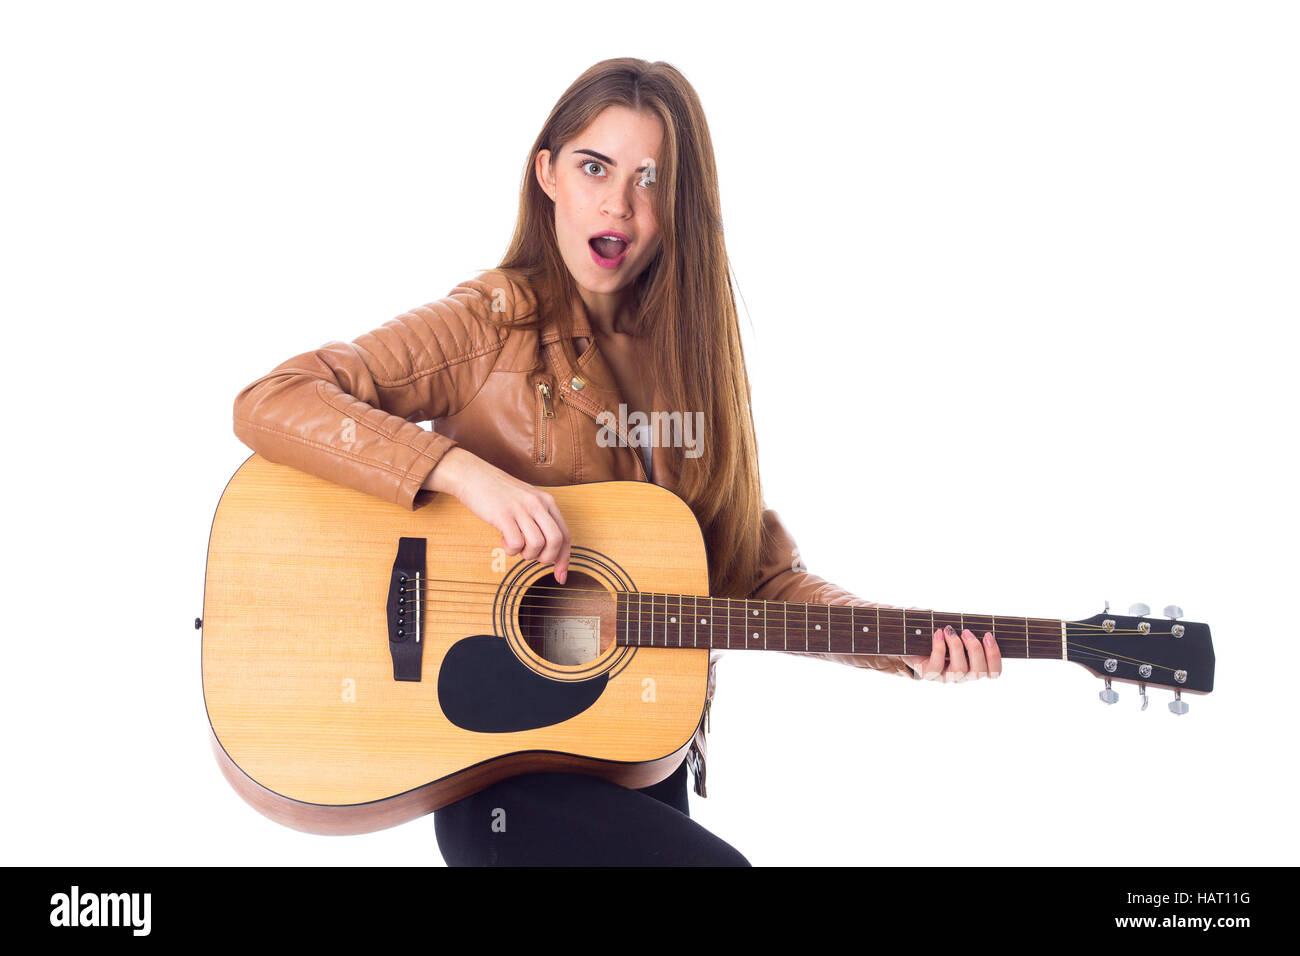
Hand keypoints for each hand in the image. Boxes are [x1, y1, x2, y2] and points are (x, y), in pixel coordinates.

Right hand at [424, 448, 571, 582]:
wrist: (473, 475)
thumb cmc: (499, 493)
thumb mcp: (527, 502)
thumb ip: (540, 521)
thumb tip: (550, 551)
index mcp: (547, 502)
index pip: (565, 535)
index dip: (564, 559)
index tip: (560, 576)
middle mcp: (538, 504)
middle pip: (556, 541)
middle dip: (546, 558)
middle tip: (531, 556)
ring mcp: (521, 509)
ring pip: (537, 544)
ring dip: (526, 554)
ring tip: (515, 545)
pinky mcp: (503, 515)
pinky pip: (516, 544)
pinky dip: (511, 550)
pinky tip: (504, 539)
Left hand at [904, 625, 1002, 681]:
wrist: (912, 640)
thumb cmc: (939, 633)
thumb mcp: (956, 628)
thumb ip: (965, 623)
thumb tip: (966, 617)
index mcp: (974, 667)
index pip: (994, 672)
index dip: (994, 655)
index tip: (988, 635)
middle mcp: (963, 675)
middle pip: (978, 672)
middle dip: (975, 649)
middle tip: (967, 631)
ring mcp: (946, 677)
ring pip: (960, 670)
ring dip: (957, 646)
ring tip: (950, 630)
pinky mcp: (929, 674)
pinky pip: (937, 666)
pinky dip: (939, 648)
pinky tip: (938, 634)